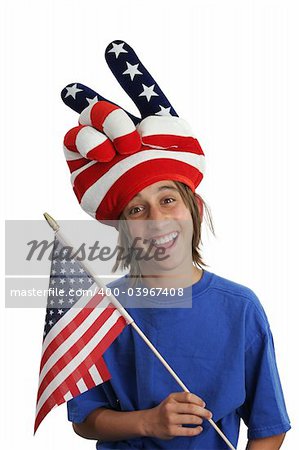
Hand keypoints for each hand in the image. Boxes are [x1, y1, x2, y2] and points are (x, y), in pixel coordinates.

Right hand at [61, 40, 203, 223]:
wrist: (157, 219)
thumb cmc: (175, 186)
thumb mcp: (190, 153)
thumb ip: (169, 129)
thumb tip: (142, 124)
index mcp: (149, 124)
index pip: (140, 91)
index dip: (128, 69)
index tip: (115, 48)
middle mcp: (122, 134)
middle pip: (100, 107)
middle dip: (97, 104)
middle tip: (124, 134)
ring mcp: (100, 151)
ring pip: (84, 122)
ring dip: (100, 128)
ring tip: (117, 152)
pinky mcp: (83, 169)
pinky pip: (70, 143)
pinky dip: (85, 142)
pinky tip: (103, 154)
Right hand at [142, 392, 212, 439]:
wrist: (150, 422)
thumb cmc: (164, 410)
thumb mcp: (171, 400)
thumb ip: (183, 400)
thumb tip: (201, 404)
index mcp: (171, 398)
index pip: (188, 396)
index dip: (198, 400)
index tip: (203, 404)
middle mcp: (170, 408)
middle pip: (191, 408)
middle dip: (203, 412)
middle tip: (209, 414)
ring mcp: (170, 420)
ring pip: (191, 419)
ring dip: (199, 420)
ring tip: (201, 420)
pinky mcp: (171, 431)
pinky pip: (188, 431)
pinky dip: (196, 430)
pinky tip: (199, 429)